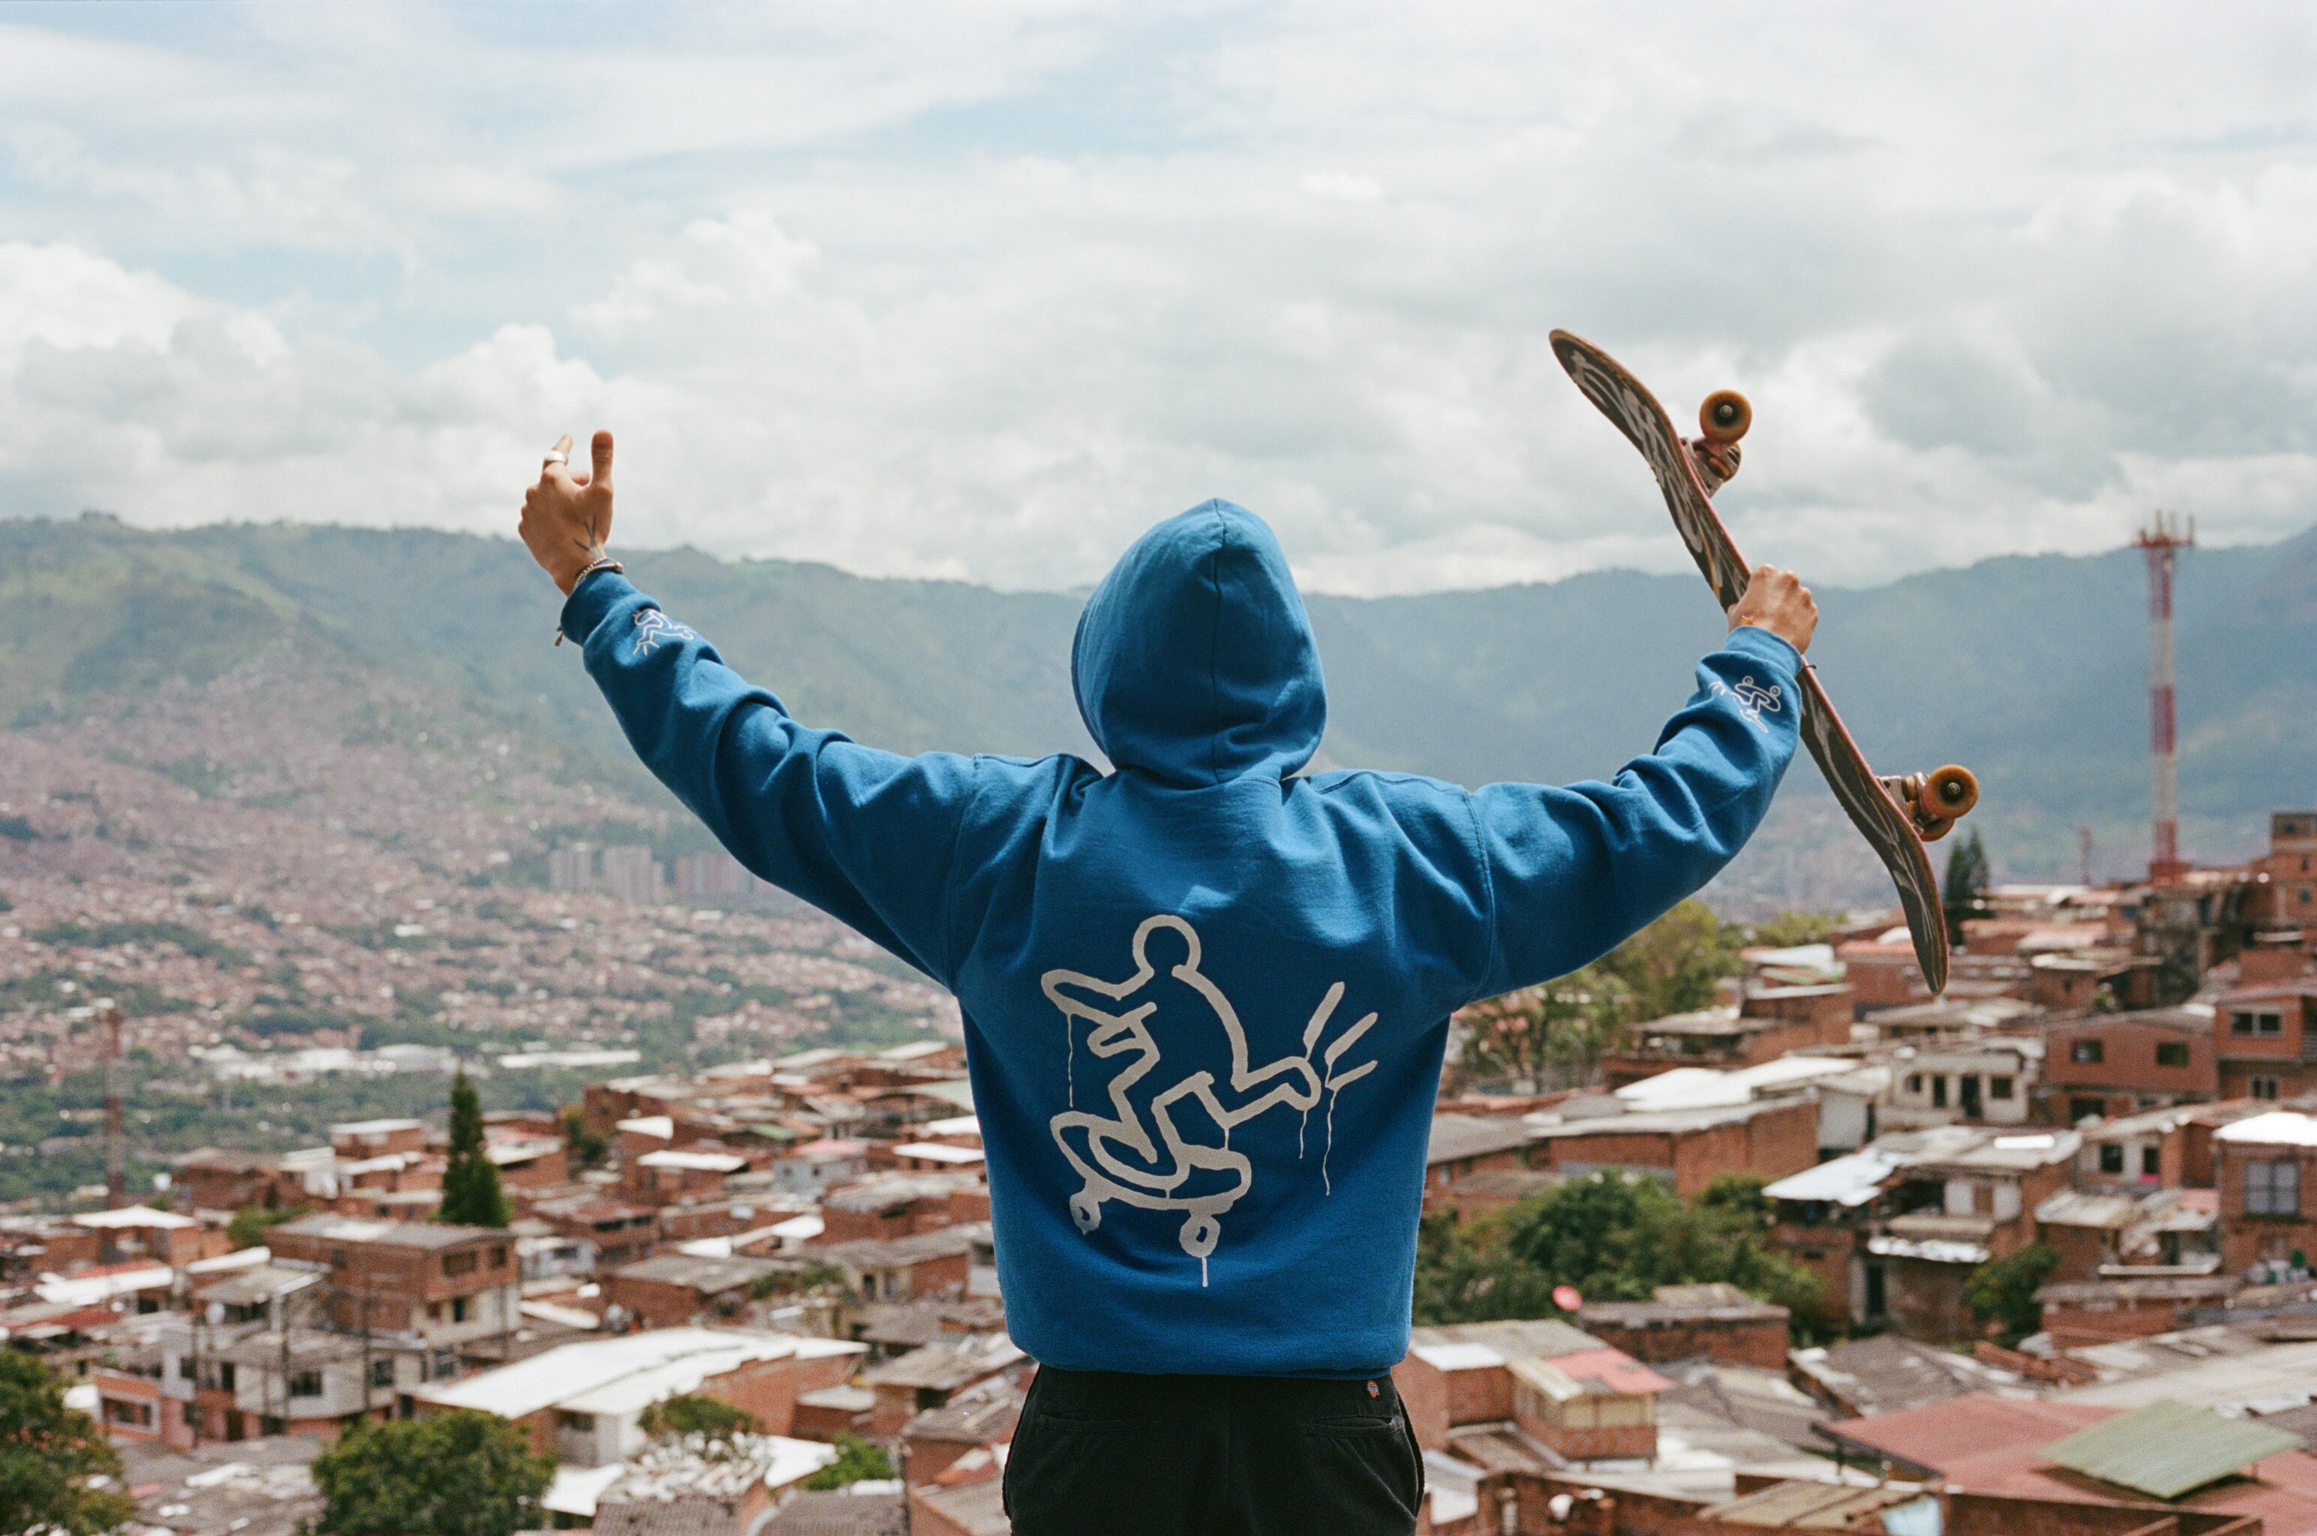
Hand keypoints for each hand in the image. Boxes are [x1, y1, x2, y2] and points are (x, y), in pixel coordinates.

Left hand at [519, 430, 615, 594]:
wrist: (574, 565)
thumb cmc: (590, 526)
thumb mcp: (603, 490)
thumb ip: (602, 459)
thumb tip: (603, 430)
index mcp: (552, 478)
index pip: (557, 453)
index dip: (565, 445)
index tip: (569, 438)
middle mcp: (534, 492)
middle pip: (553, 479)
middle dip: (570, 480)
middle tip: (588, 487)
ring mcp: (527, 512)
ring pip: (544, 499)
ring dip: (558, 499)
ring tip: (575, 512)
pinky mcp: (525, 531)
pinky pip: (537, 516)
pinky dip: (549, 516)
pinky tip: (563, 526)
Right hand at [1726, 563, 1816, 654]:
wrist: (1764, 650)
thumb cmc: (1746, 629)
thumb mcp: (1735, 613)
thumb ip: (1742, 604)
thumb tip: (1741, 607)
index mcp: (1766, 573)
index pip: (1764, 575)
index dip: (1760, 589)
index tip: (1758, 600)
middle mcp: (1787, 578)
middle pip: (1784, 584)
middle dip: (1779, 596)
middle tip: (1770, 613)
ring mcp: (1803, 594)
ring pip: (1798, 599)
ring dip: (1791, 608)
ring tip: (1780, 626)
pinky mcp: (1813, 610)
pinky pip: (1806, 613)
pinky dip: (1800, 621)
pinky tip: (1789, 633)